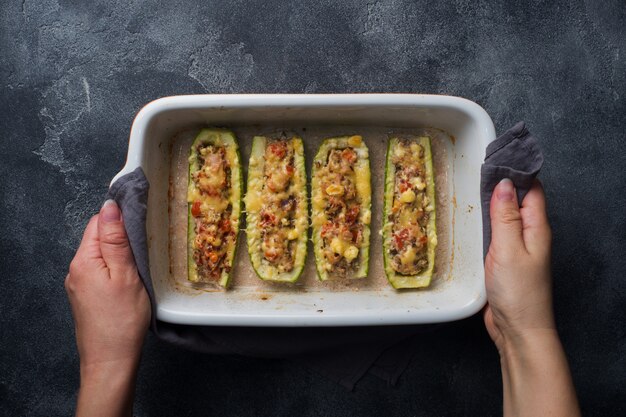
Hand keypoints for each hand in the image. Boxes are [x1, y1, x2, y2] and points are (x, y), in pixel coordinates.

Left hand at [65, 200, 150, 416]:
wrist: (111, 361)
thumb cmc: (122, 320)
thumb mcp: (125, 275)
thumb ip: (117, 240)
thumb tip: (110, 207)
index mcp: (83, 260)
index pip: (99, 221)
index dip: (121, 217)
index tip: (144, 221)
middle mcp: (76, 269)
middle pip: (98, 237)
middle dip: (122, 235)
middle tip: (147, 244)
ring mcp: (80, 284)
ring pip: (101, 254)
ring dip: (120, 252)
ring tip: (142, 261)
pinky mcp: (87, 296)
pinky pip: (101, 270)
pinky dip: (116, 267)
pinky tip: (131, 277)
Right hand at [484, 179, 579, 416]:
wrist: (517, 329)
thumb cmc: (519, 293)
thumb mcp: (510, 250)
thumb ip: (506, 217)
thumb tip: (503, 184)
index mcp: (537, 228)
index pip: (531, 189)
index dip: (517, 170)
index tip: (499, 153)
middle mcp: (529, 235)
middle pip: (517, 200)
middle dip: (502, 181)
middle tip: (481, 163)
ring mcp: (516, 247)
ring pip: (505, 216)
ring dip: (492, 200)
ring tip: (473, 183)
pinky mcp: (503, 260)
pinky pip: (496, 232)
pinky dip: (486, 220)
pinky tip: (473, 217)